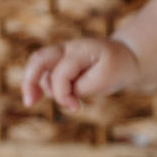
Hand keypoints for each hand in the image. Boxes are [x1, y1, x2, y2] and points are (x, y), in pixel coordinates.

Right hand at [22, 37, 140, 111]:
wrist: (126, 57)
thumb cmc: (117, 67)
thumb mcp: (105, 79)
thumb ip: (81, 87)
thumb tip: (61, 94)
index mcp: (81, 50)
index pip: (61, 73)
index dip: (63, 94)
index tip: (75, 108)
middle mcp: (67, 48)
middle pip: (38, 58)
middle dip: (29, 81)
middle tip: (30, 103)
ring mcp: (62, 53)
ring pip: (38, 66)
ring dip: (40, 87)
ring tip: (63, 101)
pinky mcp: (60, 61)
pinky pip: (43, 71)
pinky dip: (41, 85)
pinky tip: (42, 97)